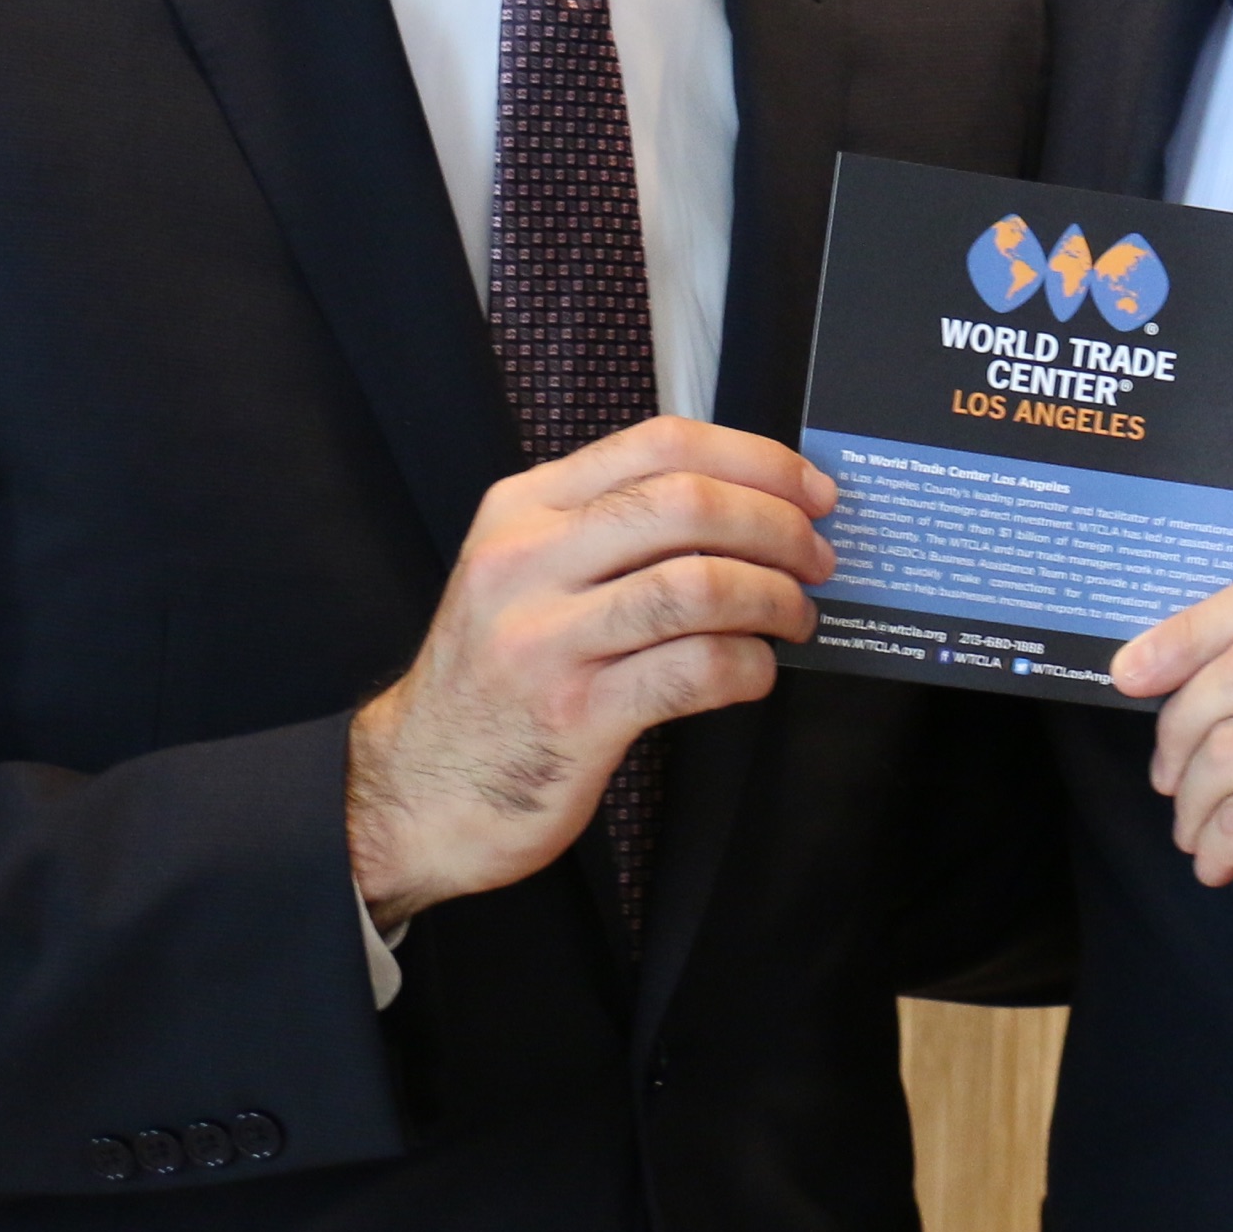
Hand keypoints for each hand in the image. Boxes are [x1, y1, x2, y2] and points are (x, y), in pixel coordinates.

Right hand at [345, 417, 835, 928]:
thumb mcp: (523, 574)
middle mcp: (526, 561)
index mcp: (523, 508)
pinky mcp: (574, 715)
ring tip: (795, 617)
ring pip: (699, 584)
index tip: (809, 489)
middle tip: (816, 558)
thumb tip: (744, 504)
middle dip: (778, 525)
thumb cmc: (493, 679)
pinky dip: (748, 666)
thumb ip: (610, 530)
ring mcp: (546, 638)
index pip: (659, 442)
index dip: (755, 458)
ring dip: (774, 597)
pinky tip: (755, 672)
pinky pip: (694, 669)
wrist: (416, 789)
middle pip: (687, 503)